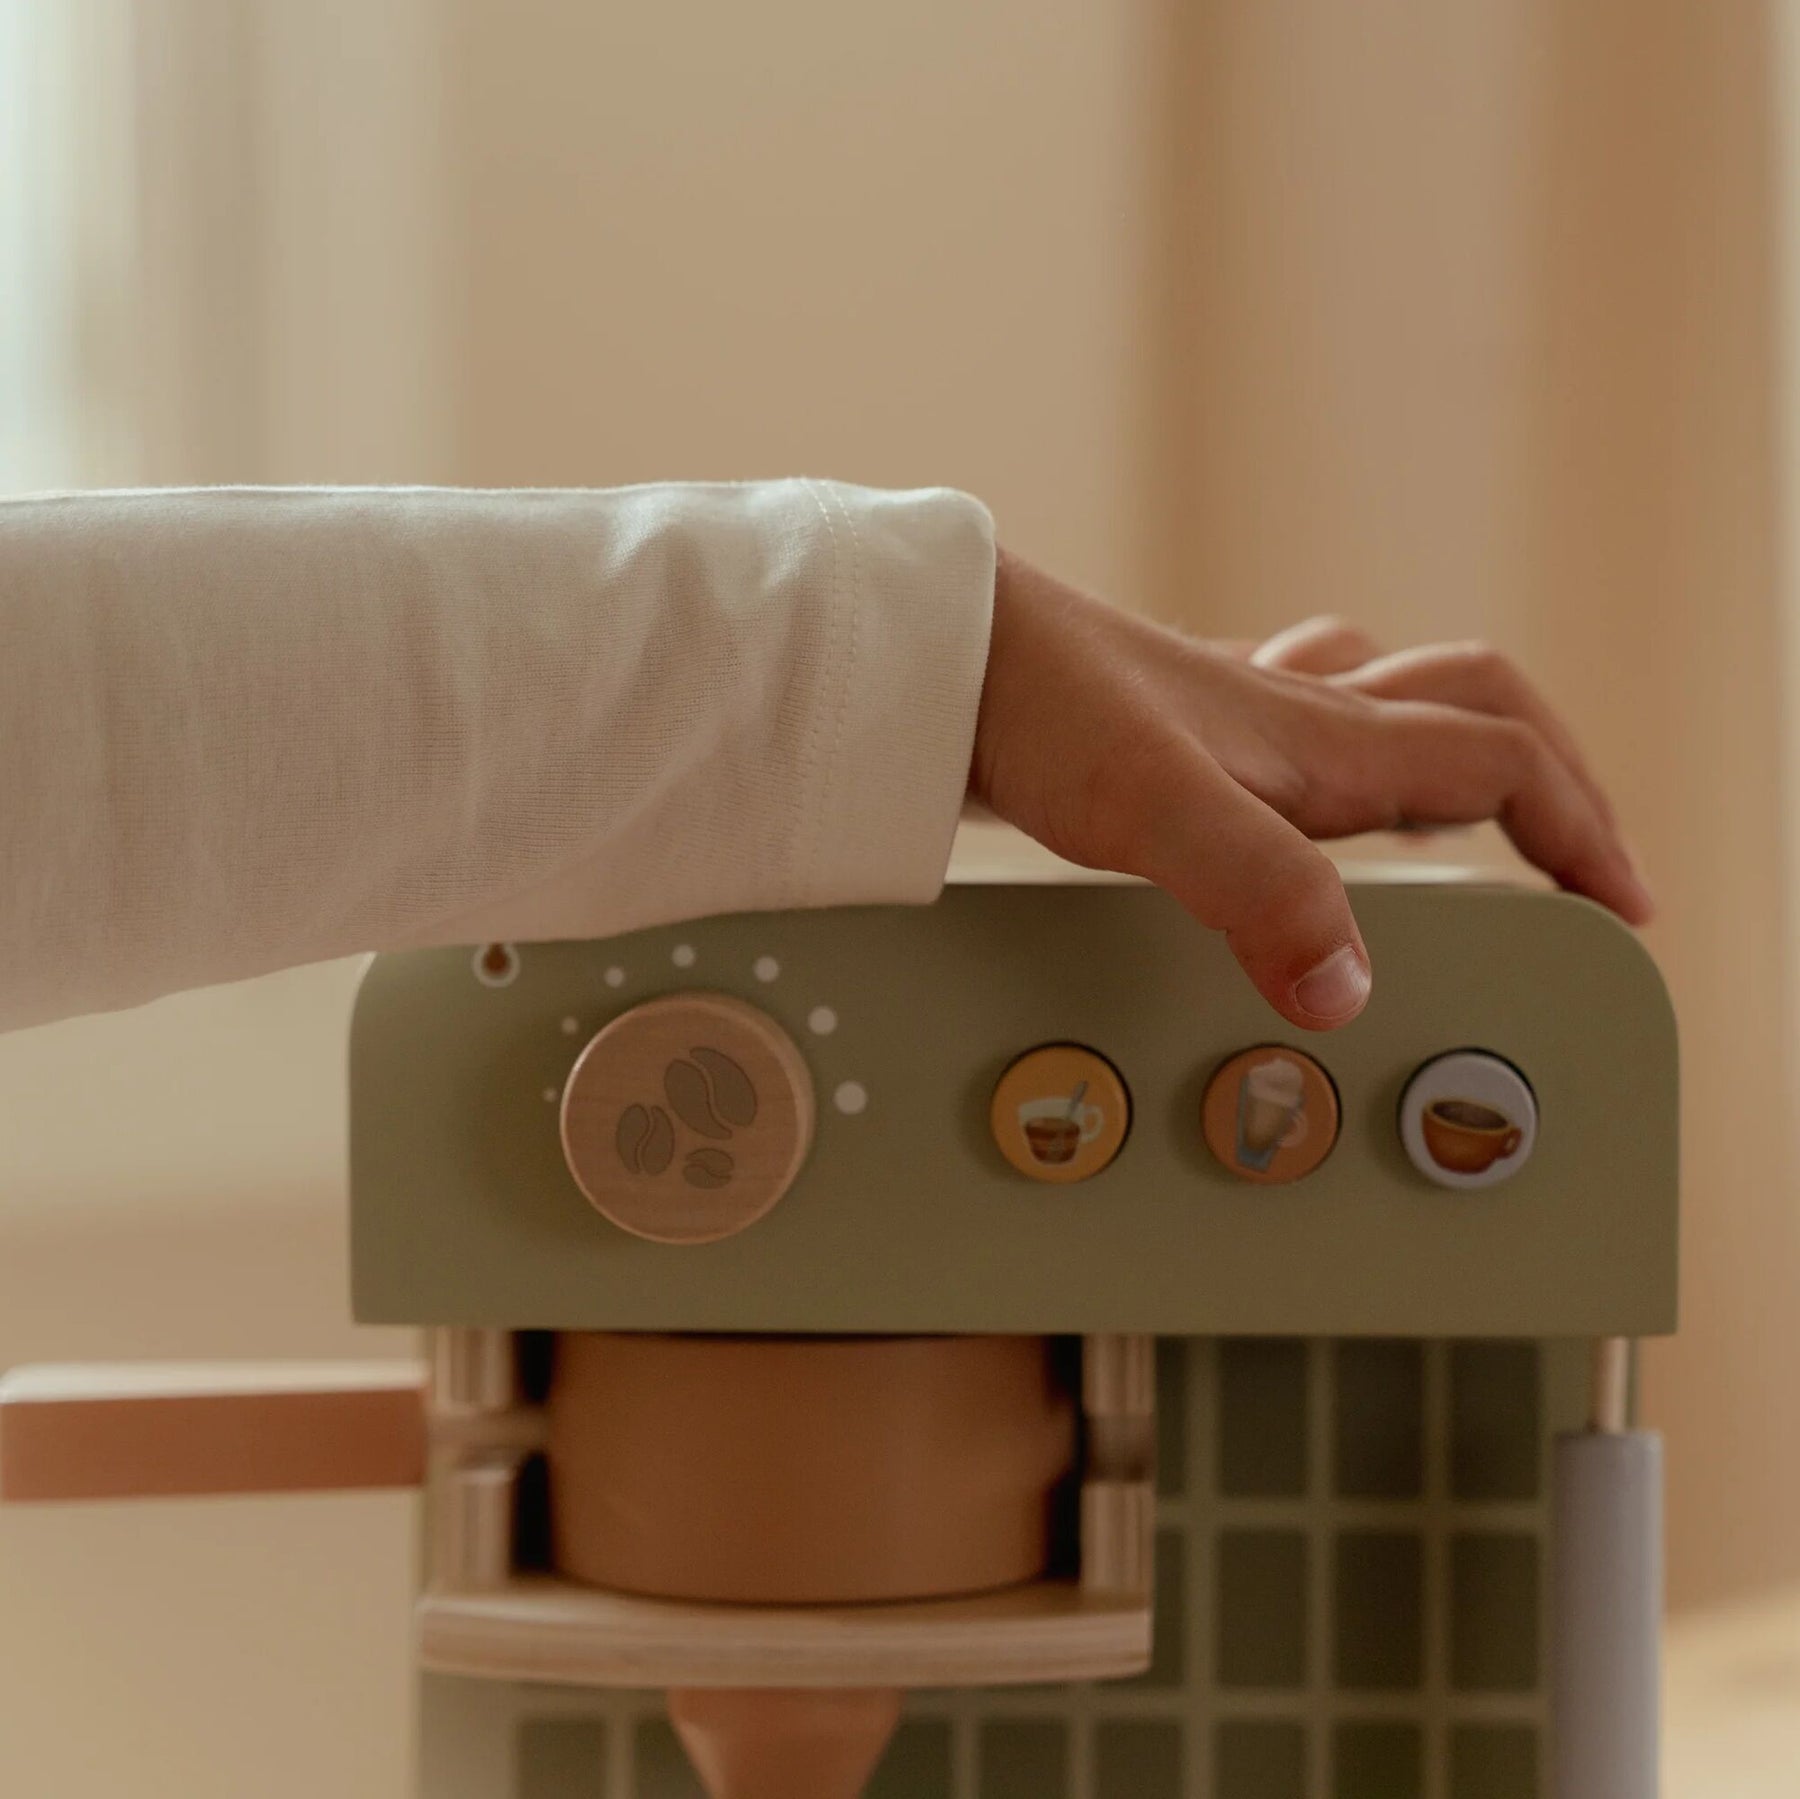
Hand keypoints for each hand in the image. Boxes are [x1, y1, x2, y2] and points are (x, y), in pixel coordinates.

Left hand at [969, 549, 1652, 1030]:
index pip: (1502, 764)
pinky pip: (1303, 723)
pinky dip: (1344, 755)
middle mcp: (1296, 716)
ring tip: (1474, 819)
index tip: (1619, 906)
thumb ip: (1259, 891)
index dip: (1580, 830)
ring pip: (1392, 707)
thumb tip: (1345, 988)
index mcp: (1323, 738)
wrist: (937, 653)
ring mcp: (1238, 716)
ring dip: (1454, 749)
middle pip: (1474, 711)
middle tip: (1578, 854)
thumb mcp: (1156, 808)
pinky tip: (1302, 794)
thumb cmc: (1038, 707)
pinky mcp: (1178, 731)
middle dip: (1550, 776)